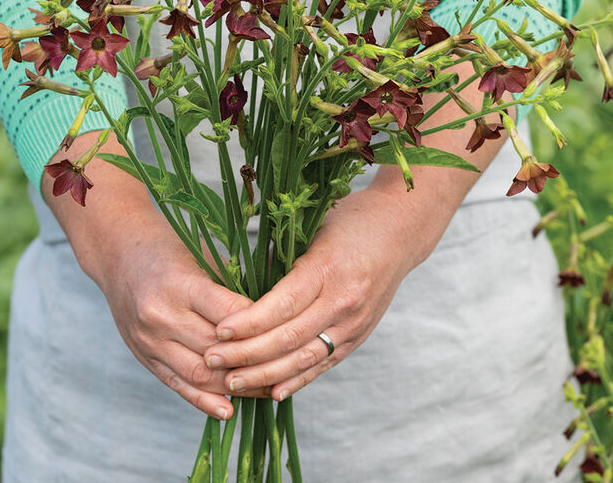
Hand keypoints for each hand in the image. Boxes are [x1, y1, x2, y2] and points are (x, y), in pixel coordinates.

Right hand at [96, 225, 273, 418]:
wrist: (119, 255)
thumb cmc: (170, 249)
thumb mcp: (203, 256)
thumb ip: (232, 285)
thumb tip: (275, 310)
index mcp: (180, 284)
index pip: (230, 314)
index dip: (260, 324)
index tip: (286, 328)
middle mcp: (162, 315)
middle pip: (217, 349)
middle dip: (254, 361)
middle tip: (287, 365)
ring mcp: (150, 340)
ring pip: (200, 374)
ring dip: (235, 386)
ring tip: (266, 390)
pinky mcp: (144, 357)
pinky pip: (178, 385)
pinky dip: (204, 401)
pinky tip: (229, 410)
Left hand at [202, 187, 424, 401]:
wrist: (401, 229)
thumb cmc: (350, 220)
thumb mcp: (313, 228)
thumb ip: (282, 259)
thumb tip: (240, 287)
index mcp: (327, 268)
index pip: (282, 306)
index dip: (248, 323)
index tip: (218, 331)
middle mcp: (343, 301)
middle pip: (288, 338)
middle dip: (246, 354)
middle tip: (211, 360)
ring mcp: (355, 322)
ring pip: (304, 358)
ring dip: (265, 374)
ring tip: (232, 383)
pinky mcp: (360, 335)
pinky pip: (324, 363)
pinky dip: (297, 380)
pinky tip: (272, 391)